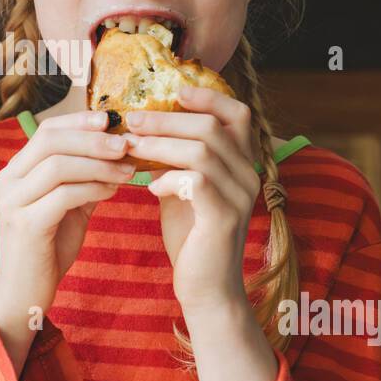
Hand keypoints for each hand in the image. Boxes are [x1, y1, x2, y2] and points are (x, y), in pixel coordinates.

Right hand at [0, 110, 136, 372]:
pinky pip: (65, 195)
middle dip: (92, 138)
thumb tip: (117, 153)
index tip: (112, 119)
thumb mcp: (66, 208)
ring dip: (99, 164)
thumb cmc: (46, 250)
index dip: (80, 121)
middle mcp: (7, 181)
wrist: (24, 295)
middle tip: (126, 143)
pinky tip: (113, 191)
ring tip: (127, 169)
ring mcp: (13, 202)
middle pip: (51, 141)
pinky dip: (94, 188)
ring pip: (58, 165)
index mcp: (14, 172)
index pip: (46, 130)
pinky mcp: (25, 225)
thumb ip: (83, 180)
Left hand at [121, 85, 262, 313]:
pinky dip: (170, 178)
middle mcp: (249, 174)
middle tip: (132, 120)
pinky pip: (198, 181)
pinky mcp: (225, 217)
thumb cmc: (191, 235)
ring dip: (160, 144)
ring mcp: (240, 196)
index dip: (208, 97)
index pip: (237, 113)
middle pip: (212, 126)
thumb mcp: (183, 187)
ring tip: (131, 148)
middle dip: (167, 118)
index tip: (174, 91)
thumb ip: (175, 158)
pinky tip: (151, 189)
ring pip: (202, 150)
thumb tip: (145, 127)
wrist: (206, 288)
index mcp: (242, 162)